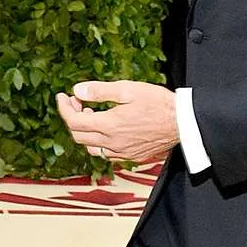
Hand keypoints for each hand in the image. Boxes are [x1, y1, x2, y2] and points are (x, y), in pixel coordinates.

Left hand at [56, 81, 176, 165]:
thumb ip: (100, 91)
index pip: (74, 121)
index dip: (64, 108)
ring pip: (90, 148)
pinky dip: (98, 143)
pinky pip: (106, 154)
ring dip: (85, 132)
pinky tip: (106, 130)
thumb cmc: (159, 103)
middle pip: (78, 136)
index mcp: (109, 125)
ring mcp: (121, 152)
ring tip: (92, 115)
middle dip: (72, 118)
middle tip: (78, 102)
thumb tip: (77, 90)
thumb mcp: (128, 89)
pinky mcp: (131, 157)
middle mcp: (112, 142)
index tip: (63, 96)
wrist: (183, 123)